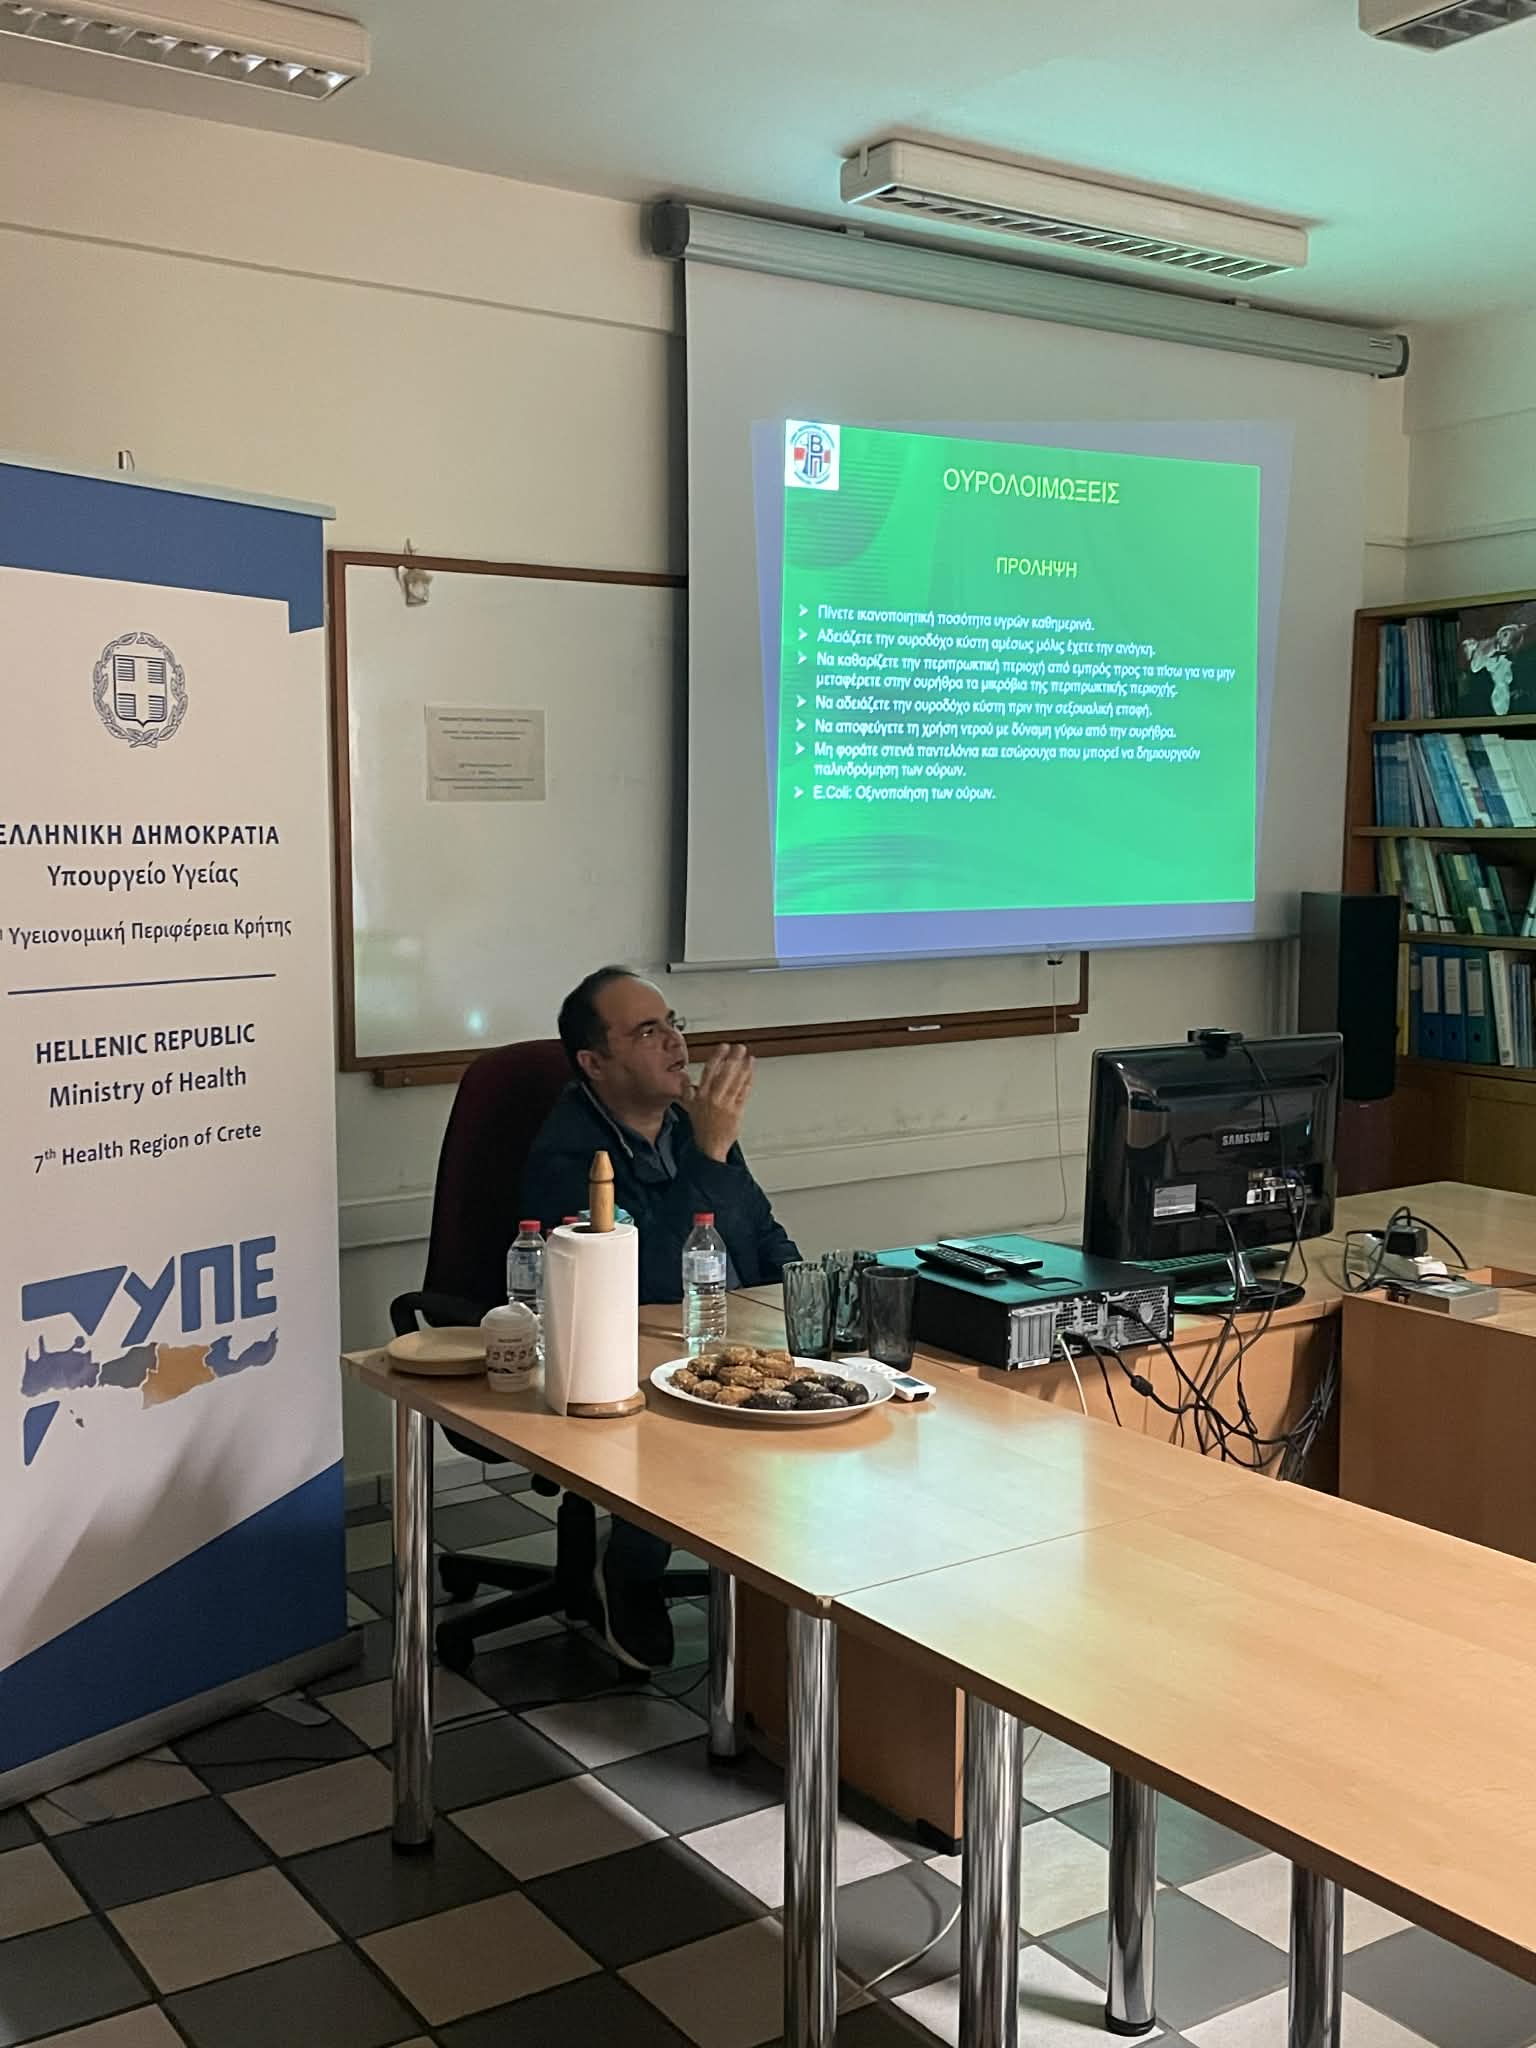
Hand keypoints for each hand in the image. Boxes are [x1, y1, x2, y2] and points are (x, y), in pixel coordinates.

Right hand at [684, 1043, 754, 1161]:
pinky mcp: (737, 1111)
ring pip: (736, 1082)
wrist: (710, 1147)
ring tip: (749, 1058)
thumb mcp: (690, 1108)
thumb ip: (688, 1092)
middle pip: (724, 1074)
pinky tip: (751, 1074)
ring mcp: (726, 1105)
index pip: (709, 1071)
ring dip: (744, 1068)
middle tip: (740, 1048)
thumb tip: (685, 1081)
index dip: (717, 1057)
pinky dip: (748, 1082)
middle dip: (733, 1059)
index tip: (723, 1047)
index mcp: (701, 1095)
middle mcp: (714, 1098)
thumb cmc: (702, 1129)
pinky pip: (743, 1093)